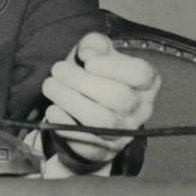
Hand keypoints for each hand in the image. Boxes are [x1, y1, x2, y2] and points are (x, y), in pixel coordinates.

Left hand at [40, 32, 160, 165]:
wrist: (87, 116)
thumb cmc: (95, 76)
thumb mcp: (98, 53)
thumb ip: (95, 44)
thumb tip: (87, 53)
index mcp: (146, 83)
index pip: (141, 75)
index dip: (113, 67)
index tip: (88, 62)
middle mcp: (141, 110)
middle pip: (118, 98)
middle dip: (81, 81)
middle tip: (57, 69)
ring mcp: (123, 134)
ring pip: (101, 120)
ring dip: (69, 99)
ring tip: (50, 85)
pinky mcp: (102, 151)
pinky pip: (85, 141)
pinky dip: (65, 123)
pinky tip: (53, 109)